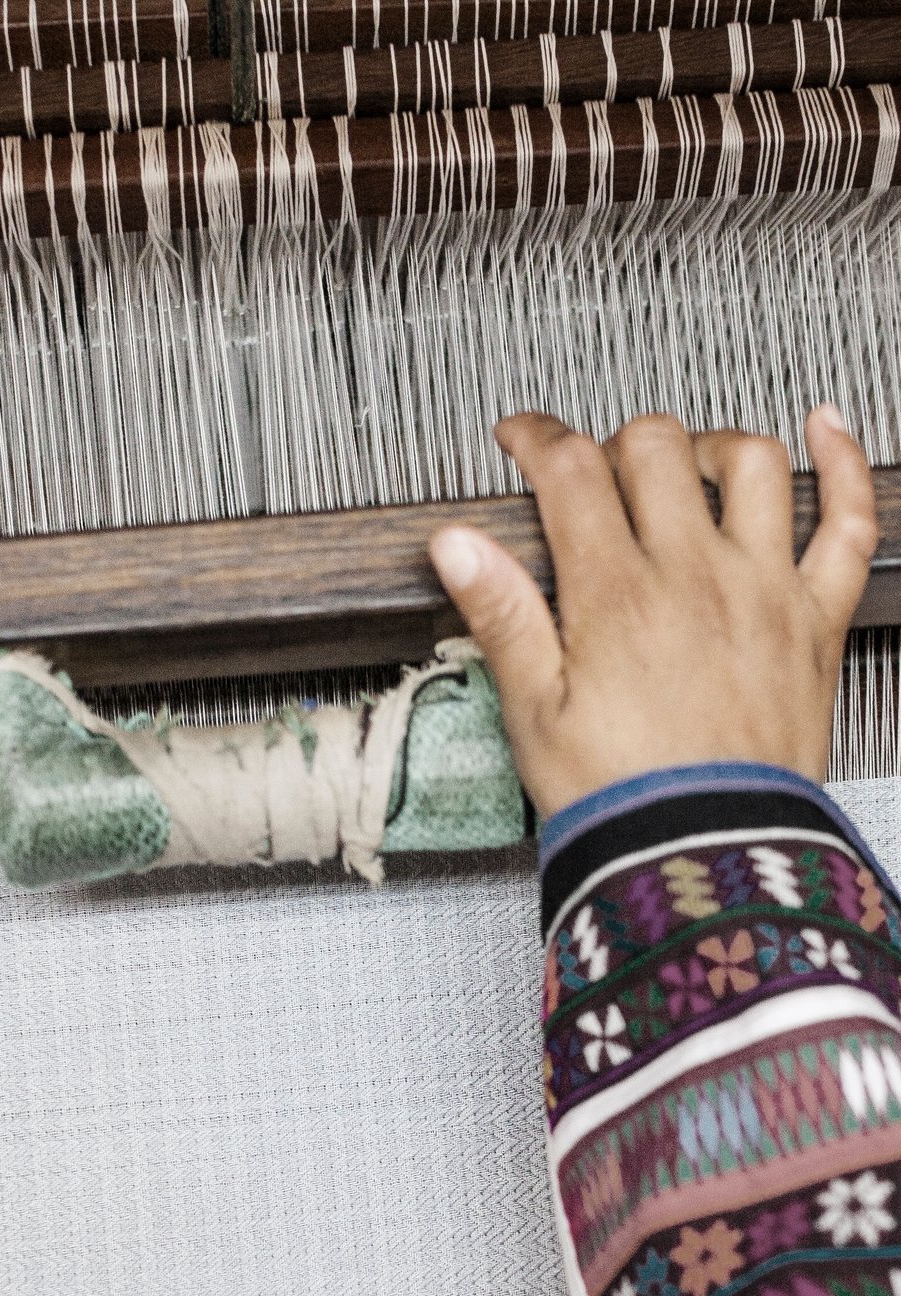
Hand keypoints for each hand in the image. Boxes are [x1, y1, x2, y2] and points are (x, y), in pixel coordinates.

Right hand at [428, 406, 878, 818]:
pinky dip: (841, 463)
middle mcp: (695, 575)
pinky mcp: (815, 619)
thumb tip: (456, 543)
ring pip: (748, 462)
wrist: (706, 855)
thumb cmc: (620, 797)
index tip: (521, 440)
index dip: (537, 438)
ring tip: (683, 466)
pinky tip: (823, 430)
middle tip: (594, 478)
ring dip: (707, 446)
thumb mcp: (533, 712)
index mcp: (616, 595)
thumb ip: (500, 614)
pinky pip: (848, 521)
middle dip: (612, 445)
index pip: (571, 470)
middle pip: (654, 448)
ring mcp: (764, 589)